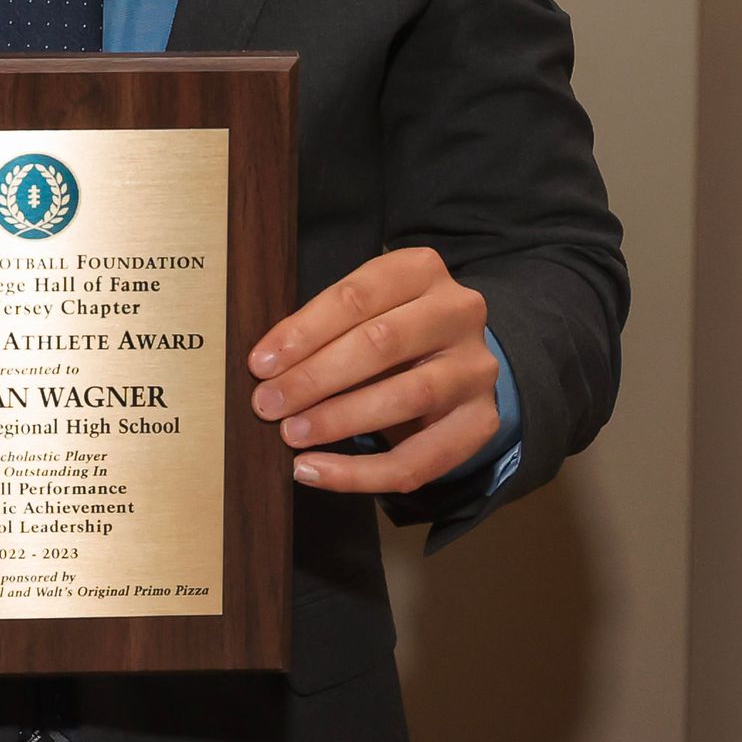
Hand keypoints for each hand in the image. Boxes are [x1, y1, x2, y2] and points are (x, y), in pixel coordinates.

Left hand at [246, 246, 497, 493]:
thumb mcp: (361, 309)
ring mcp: (475, 368)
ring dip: (340, 420)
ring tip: (291, 434)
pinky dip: (362, 472)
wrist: (455, 357)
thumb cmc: (389, 327)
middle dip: (315, 377)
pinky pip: (421, 458)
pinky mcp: (482, 421)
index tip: (260, 363)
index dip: (304, 332)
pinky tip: (317, 471)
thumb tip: (266, 368)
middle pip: (382, 343)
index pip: (357, 296)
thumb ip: (322, 328)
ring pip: (408, 397)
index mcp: (421, 269)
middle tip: (267, 403)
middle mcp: (458, 312)